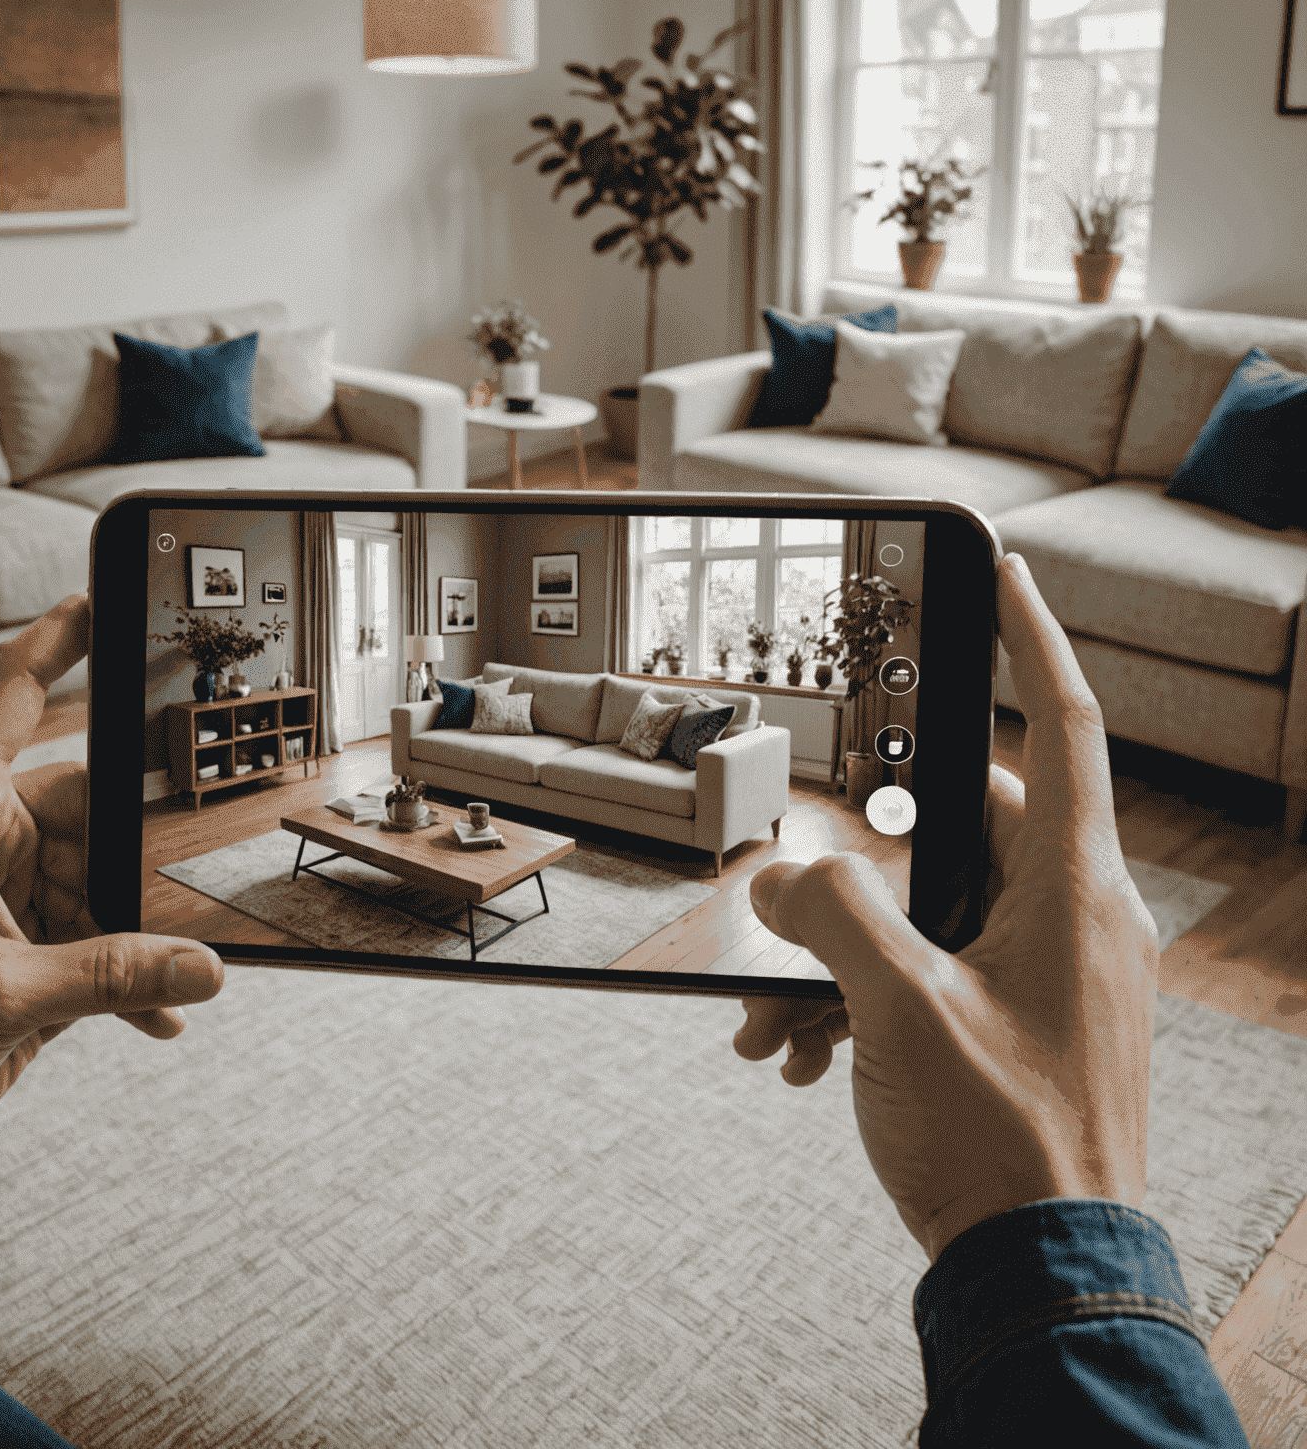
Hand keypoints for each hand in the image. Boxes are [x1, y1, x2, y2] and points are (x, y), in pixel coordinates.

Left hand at [0, 595, 223, 1164]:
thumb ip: (109, 975)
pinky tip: (158, 1007)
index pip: (13, 693)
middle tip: (170, 886)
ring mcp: (12, 888)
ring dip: (135, 928)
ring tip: (156, 973)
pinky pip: (104, 936)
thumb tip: (198, 967)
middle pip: (94, 803)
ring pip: (108, 876)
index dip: (59, 638)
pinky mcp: (29, 940)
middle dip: (134, 849)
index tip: (102, 599)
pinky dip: (132, 973)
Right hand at [734, 553, 1157, 1261]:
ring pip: (928, 911)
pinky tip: (804, 1048)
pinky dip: (862, 996)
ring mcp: (1047, 973)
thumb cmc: (1003, 1144)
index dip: (1033, 642)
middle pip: (963, 828)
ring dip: (843, 949)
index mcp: (1073, 891)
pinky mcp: (1018, 1020)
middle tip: (805, 876)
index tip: (1008, 579)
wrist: (1039, 1275)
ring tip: (781, 1009)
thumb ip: (831, 914)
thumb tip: (784, 876)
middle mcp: (1071, 920)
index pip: (1066, 727)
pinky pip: (929, 970)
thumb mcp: (898, 1006)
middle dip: (863, 858)